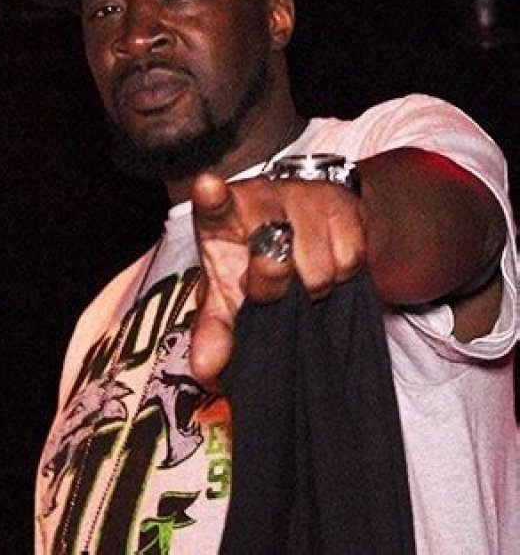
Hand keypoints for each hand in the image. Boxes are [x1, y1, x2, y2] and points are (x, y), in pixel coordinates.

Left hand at [189, 172, 366, 384]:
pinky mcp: (342, 201)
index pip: (214, 205)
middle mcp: (259, 197)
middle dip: (274, 282)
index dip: (211, 197)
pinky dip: (342, 273)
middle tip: (272, 287)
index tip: (206, 186)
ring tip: (299, 275)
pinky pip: (350, 258)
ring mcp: (302, 195)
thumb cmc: (251, 262)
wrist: (307, 232)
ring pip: (317, 266)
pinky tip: (326, 260)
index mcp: (220, 218)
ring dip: (312, 285)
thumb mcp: (227, 295)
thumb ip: (214, 330)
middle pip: (272, 253)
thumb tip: (204, 368)